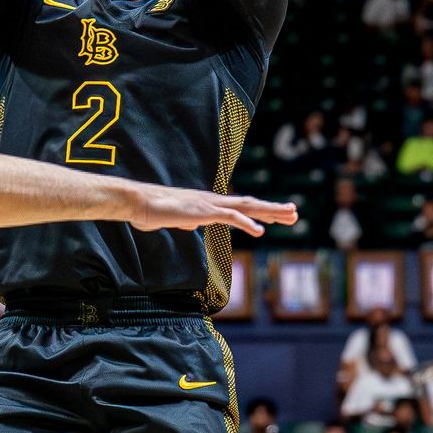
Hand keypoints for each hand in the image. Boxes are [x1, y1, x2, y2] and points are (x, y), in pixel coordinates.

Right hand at [128, 184, 297, 236]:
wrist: (138, 202)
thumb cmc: (153, 211)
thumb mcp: (176, 219)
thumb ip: (187, 220)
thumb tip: (192, 223)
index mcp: (209, 204)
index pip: (241, 207)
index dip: (261, 211)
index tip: (277, 216)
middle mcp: (213, 201)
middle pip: (250, 204)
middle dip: (273, 209)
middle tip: (294, 213)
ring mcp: (210, 204)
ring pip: (246, 207)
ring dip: (269, 212)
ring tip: (289, 216)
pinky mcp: (203, 211)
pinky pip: (229, 218)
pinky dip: (246, 223)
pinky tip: (260, 231)